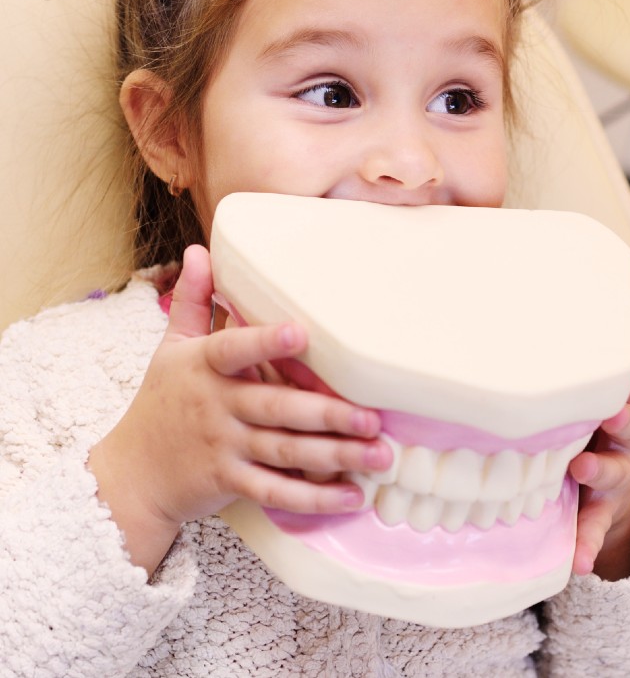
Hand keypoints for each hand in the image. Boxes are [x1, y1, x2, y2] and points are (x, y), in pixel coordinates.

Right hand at [88, 245, 391, 573]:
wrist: (132, 473)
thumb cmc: (161, 401)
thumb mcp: (171, 347)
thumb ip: (194, 301)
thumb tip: (200, 249)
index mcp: (204, 366)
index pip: (235, 350)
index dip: (267, 342)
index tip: (304, 333)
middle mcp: (216, 406)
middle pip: (277, 409)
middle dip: (327, 414)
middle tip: (372, 418)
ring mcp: (224, 447)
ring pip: (285, 452)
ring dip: (335, 455)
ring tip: (379, 454)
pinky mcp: (230, 482)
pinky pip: (275, 492)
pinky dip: (314, 498)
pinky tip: (352, 496)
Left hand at [568, 367, 629, 580]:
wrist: (604, 478)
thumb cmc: (587, 427)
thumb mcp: (587, 402)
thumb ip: (573, 379)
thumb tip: (543, 335)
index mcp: (620, 411)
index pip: (628, 391)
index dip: (626, 381)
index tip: (625, 369)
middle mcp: (623, 443)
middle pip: (629, 429)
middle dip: (622, 421)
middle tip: (611, 414)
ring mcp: (614, 478)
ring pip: (613, 474)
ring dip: (600, 471)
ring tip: (583, 470)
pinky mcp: (601, 511)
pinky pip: (595, 527)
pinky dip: (589, 542)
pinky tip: (581, 560)